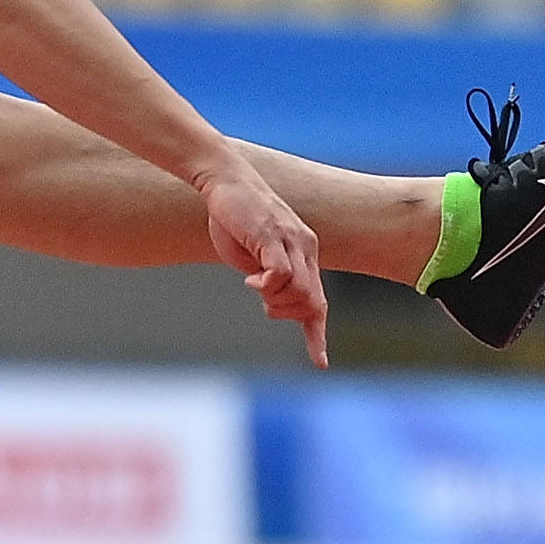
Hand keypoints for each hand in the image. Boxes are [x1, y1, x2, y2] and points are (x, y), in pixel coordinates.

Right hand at [200, 164, 328, 367]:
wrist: (225, 181)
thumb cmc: (233, 216)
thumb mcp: (251, 254)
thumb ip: (265, 276)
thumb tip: (270, 295)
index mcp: (303, 253)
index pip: (317, 302)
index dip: (316, 334)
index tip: (319, 362)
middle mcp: (305, 248)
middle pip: (311, 303)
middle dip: (286, 314)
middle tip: (260, 300)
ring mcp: (292, 241)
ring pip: (300, 293)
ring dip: (274, 299)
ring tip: (252, 283)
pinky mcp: (274, 236)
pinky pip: (281, 275)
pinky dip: (266, 285)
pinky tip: (249, 279)